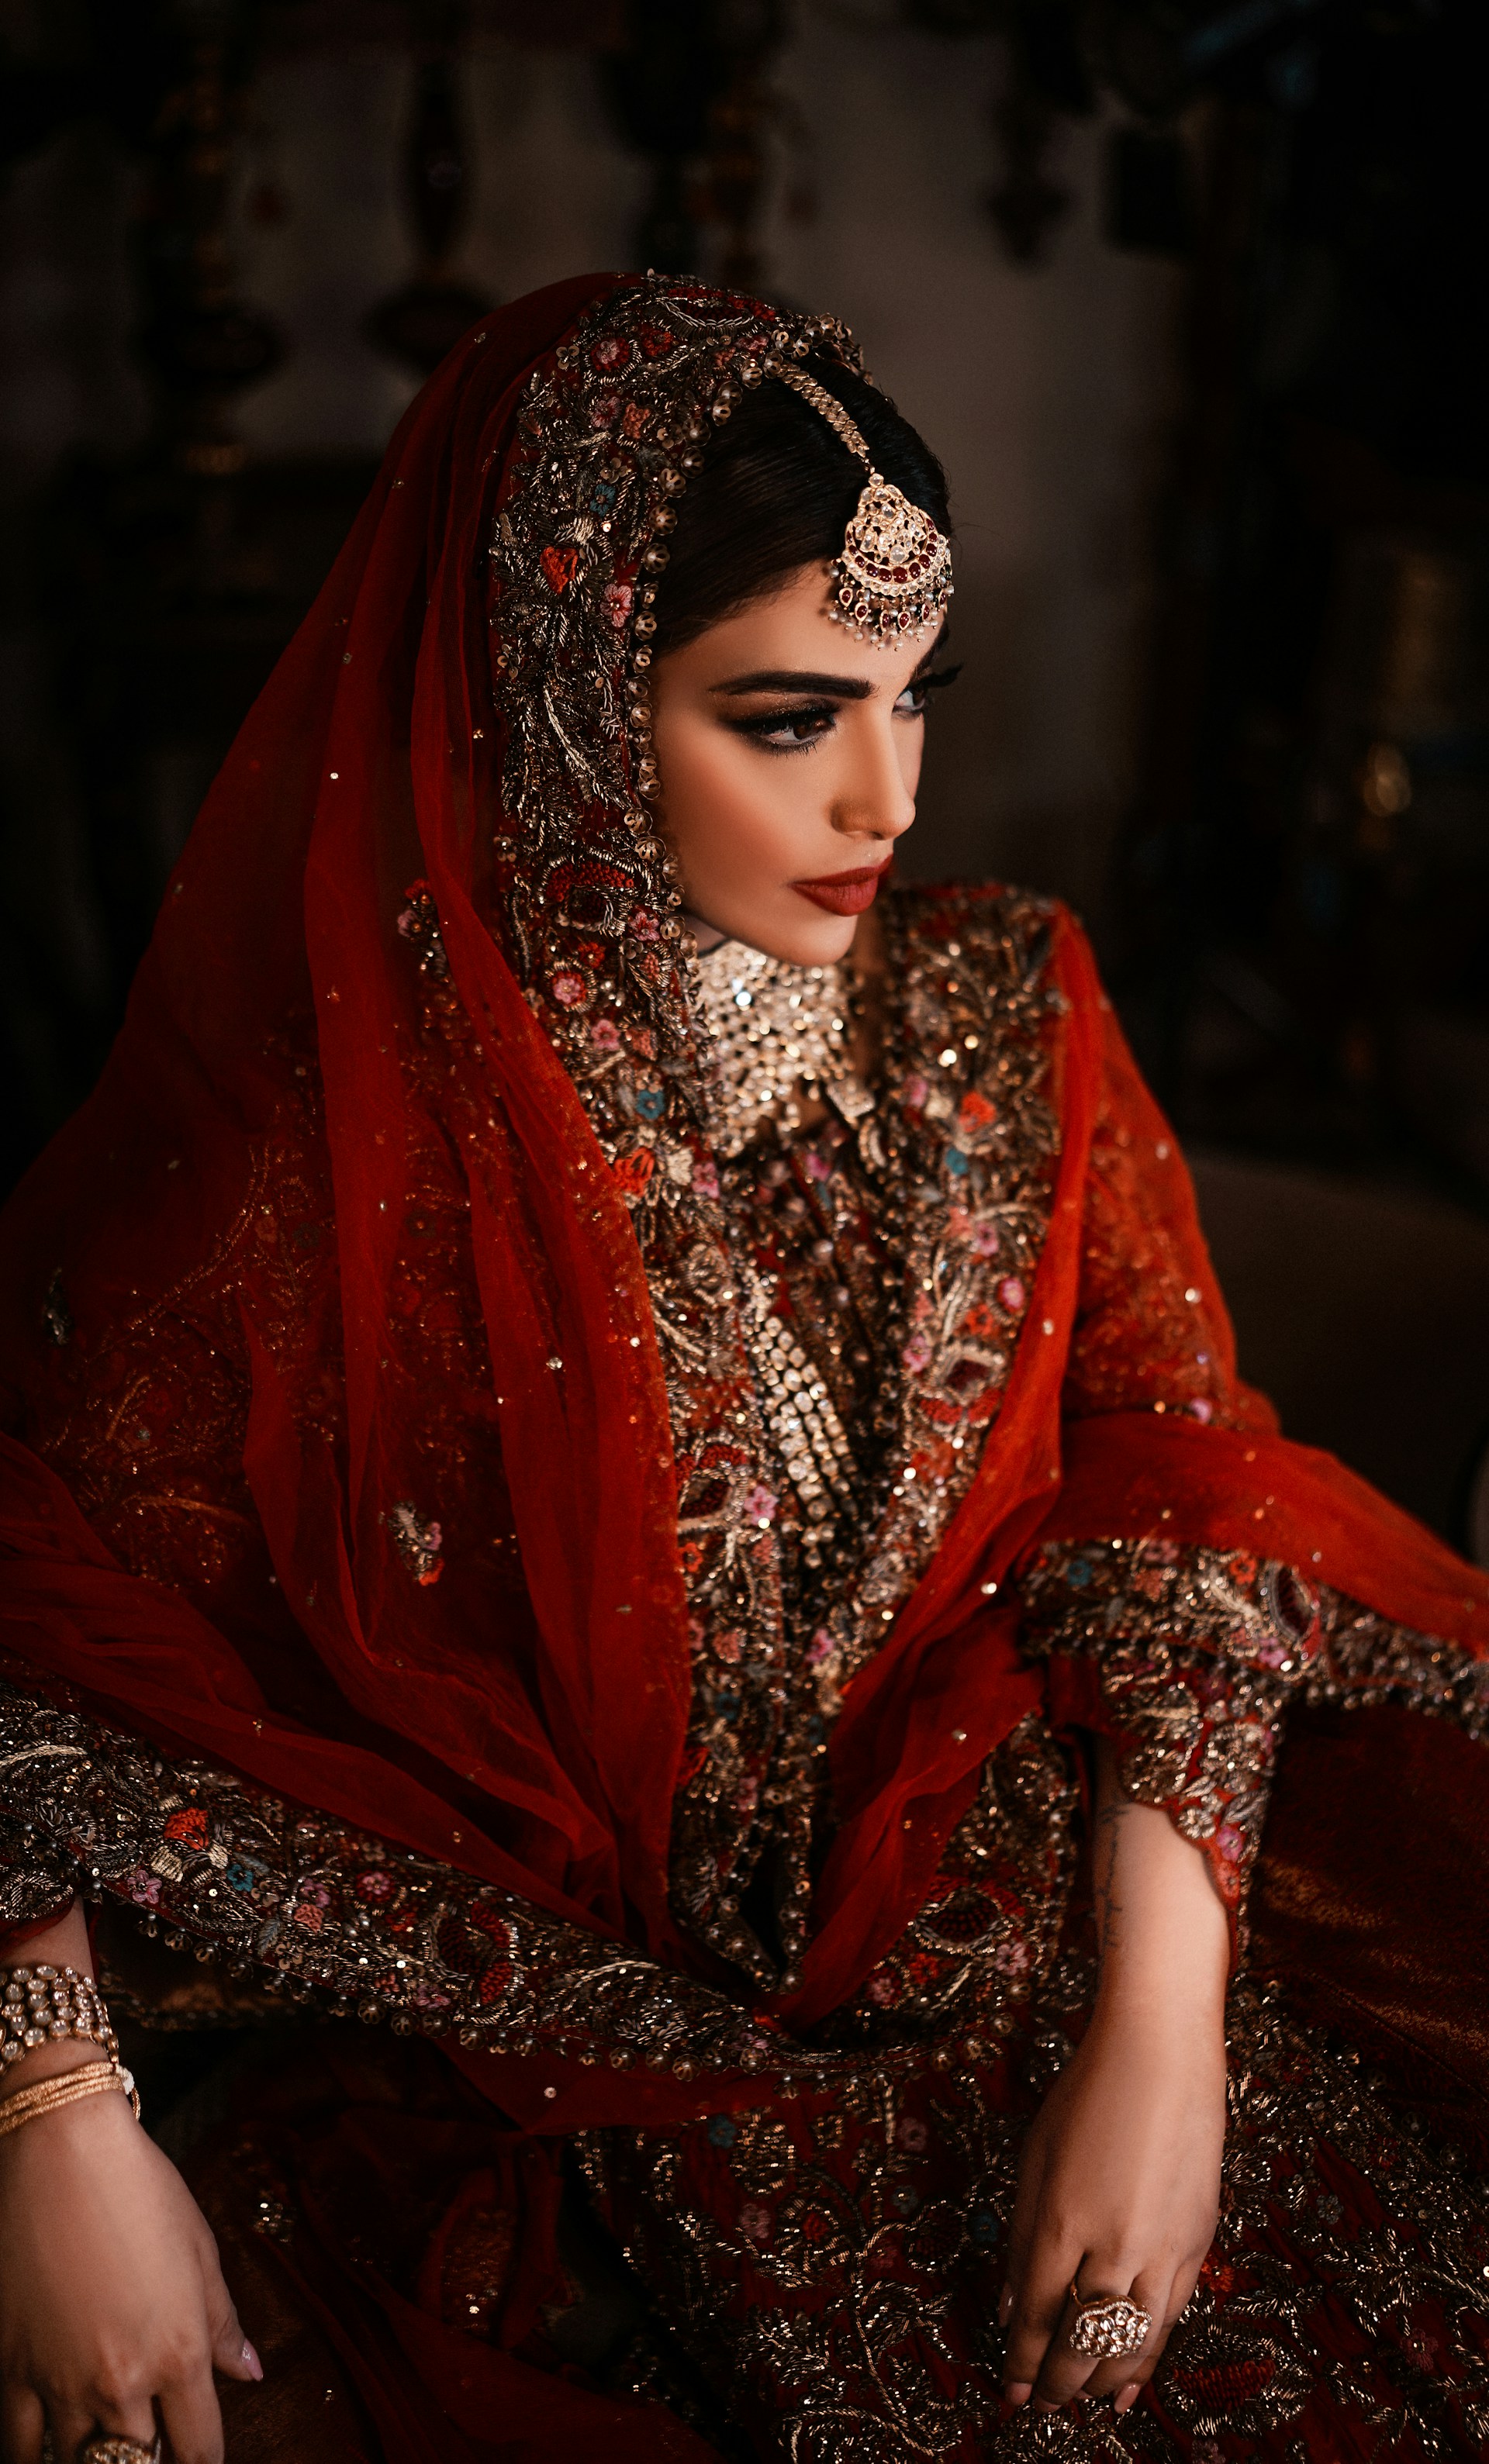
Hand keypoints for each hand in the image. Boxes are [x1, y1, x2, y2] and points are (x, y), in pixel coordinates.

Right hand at [0, 2081, 260, 2463]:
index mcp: (179, 2353)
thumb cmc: (140, 2189)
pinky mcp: (12, 2368)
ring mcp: (61, 2381)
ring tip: (106, 2450)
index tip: (200, 2458)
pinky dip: (35, 2459)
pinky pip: (19, 2447)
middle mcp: (122, 2381)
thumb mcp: (200, 2249)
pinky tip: (50, 2453)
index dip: (203, 2463)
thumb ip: (225, 2322)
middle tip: (153, 2447)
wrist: (63, 2150)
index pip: (199, 2450)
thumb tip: (250, 2372)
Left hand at [1000, 1992, 1225, 2412]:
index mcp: (1063, 2223)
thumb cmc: (1086, 2094)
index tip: (1011, 2394)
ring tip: (1082, 2405)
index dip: (1024, 2364)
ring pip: (1132, 2342)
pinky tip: (1134, 2380)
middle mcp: (1115, 2246)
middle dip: (1059, 2384)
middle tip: (1041, 2408)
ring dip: (1103, 2381)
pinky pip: (1171, 2318)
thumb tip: (1013, 2311)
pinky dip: (1149, 2356)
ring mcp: (1163, 2248)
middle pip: (1084, 2342)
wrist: (1160, 2053)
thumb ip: (1023, 2241)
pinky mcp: (1197, 2242)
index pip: (1039, 2319)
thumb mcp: (1035, 2160)